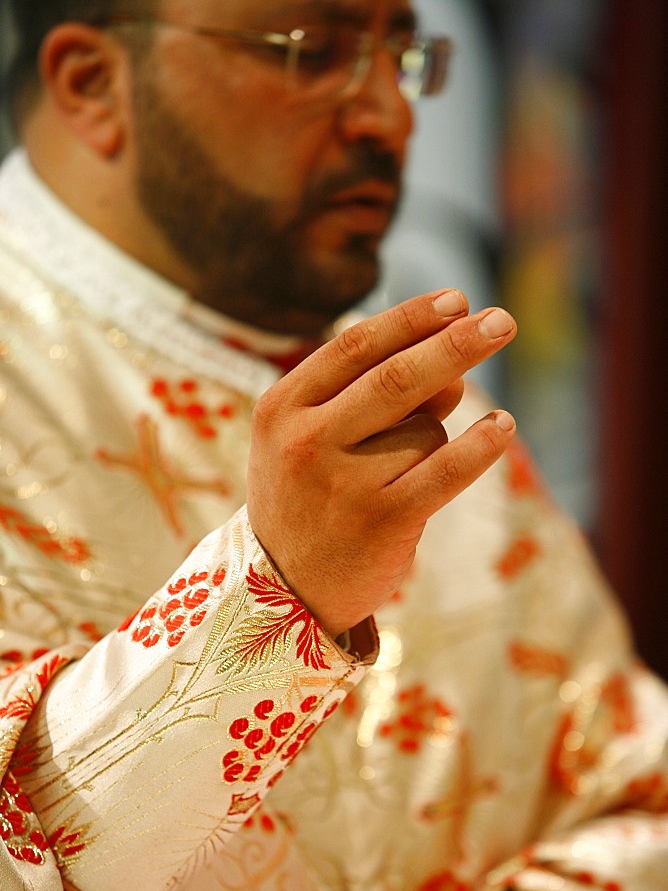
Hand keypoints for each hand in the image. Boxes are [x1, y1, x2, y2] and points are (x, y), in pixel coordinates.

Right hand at [247, 289, 516, 635]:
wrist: (283, 590)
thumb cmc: (308, 498)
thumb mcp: (318, 439)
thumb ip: (374, 399)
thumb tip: (454, 372)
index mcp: (282, 409)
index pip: (354, 347)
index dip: (411, 319)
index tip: (455, 300)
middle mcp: (306, 442)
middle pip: (397, 377)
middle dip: (456, 344)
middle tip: (502, 321)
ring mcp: (342, 484)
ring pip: (424, 431)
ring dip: (436, 438)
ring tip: (401, 470)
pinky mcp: (381, 523)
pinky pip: (446, 470)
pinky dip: (480, 445)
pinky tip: (502, 424)